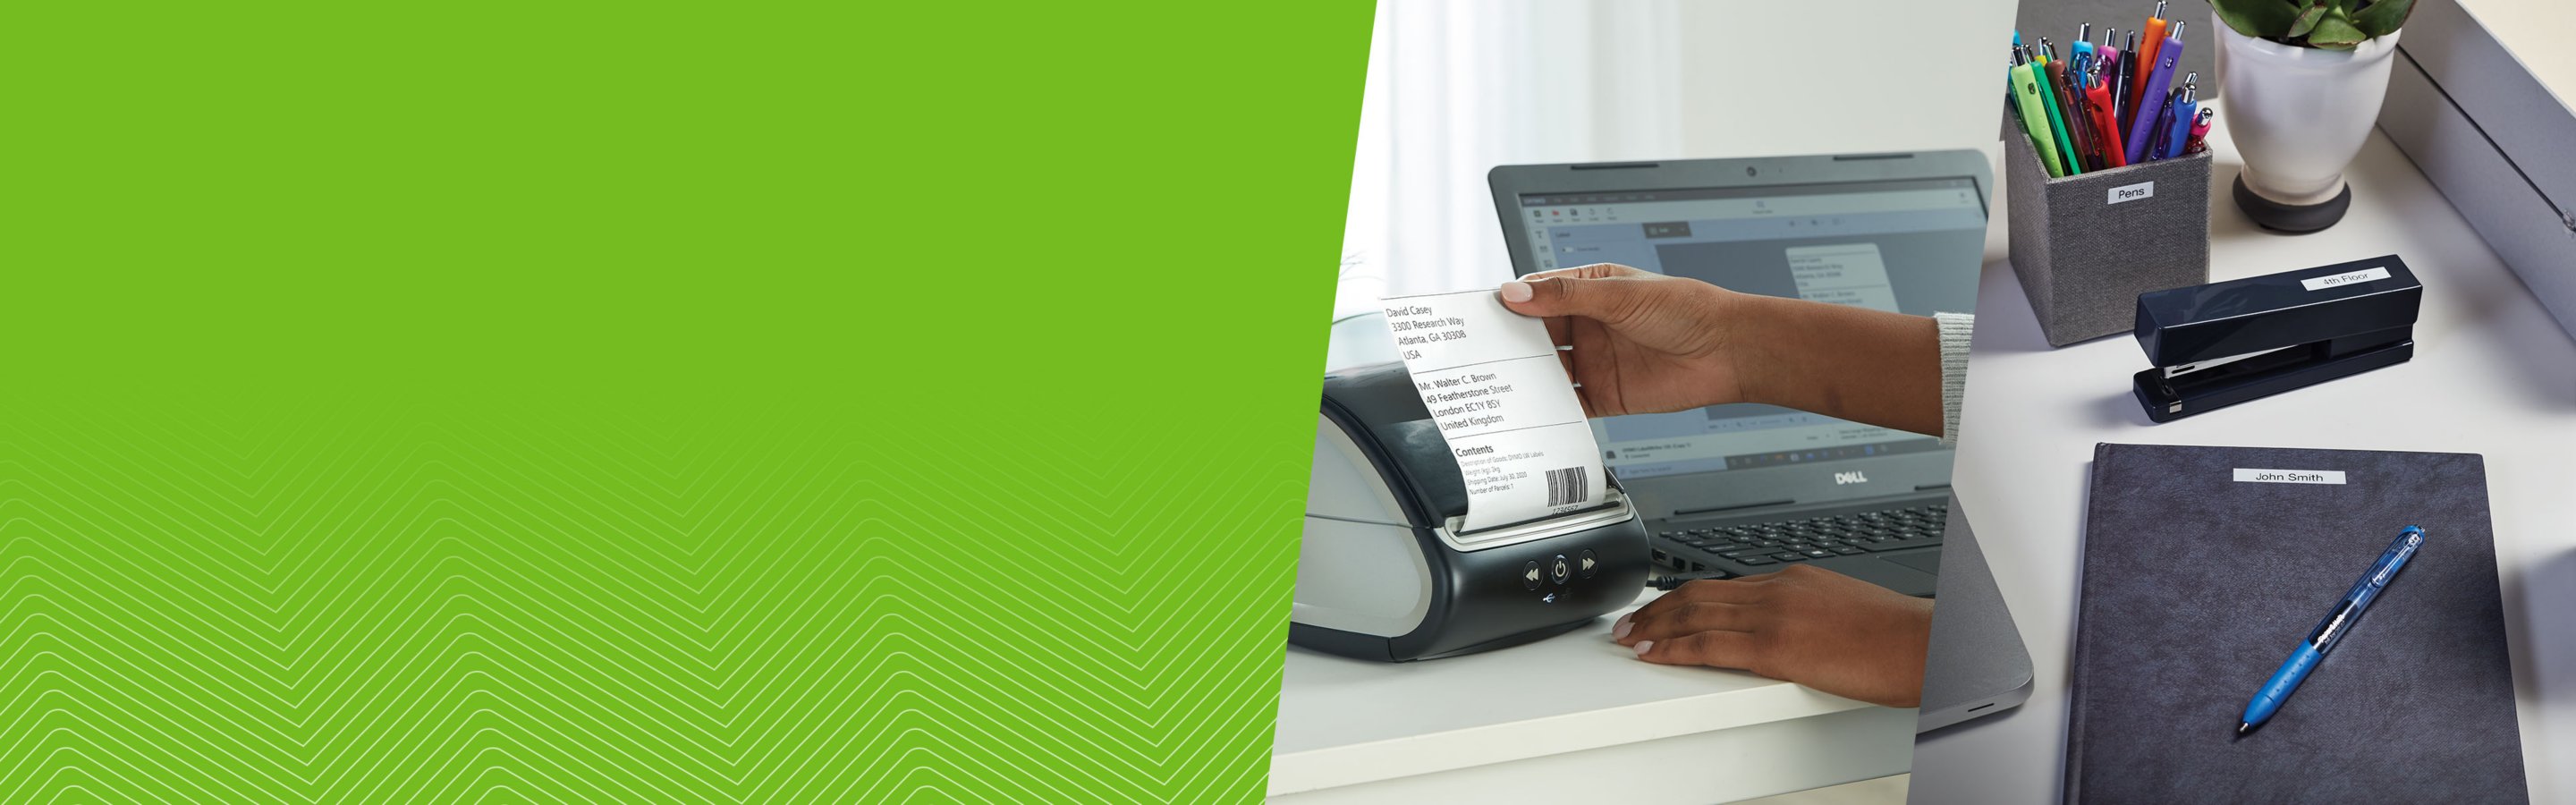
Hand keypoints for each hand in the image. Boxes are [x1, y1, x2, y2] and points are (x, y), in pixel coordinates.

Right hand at [1496, 263, 1752, 416]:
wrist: (1728, 353)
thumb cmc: (1687, 310)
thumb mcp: (1619, 294)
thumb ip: (1566, 296)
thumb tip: (1516, 293)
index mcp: (1588, 289)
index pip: (1536, 295)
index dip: (1508, 304)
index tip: (1480, 315)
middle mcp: (1587, 325)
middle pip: (1534, 336)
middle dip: (1508, 344)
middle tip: (1479, 353)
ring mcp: (1594, 361)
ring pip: (1546, 371)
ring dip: (1525, 377)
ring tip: (1498, 384)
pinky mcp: (1604, 395)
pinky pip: (1568, 404)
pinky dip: (1549, 409)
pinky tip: (1533, 411)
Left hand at [1610, 565, 1932, 707]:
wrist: (1922, 644)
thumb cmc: (1895, 636)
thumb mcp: (1843, 608)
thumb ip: (1806, 611)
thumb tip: (1788, 628)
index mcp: (1794, 578)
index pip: (1724, 585)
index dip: (1685, 596)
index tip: (1664, 606)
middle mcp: (1777, 589)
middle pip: (1700, 594)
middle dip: (1659, 609)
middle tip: (1630, 621)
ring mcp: (1774, 615)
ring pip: (1696, 615)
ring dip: (1656, 627)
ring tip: (1630, 638)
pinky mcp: (1775, 646)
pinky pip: (1710, 645)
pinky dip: (1674, 648)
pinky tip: (1654, 654)